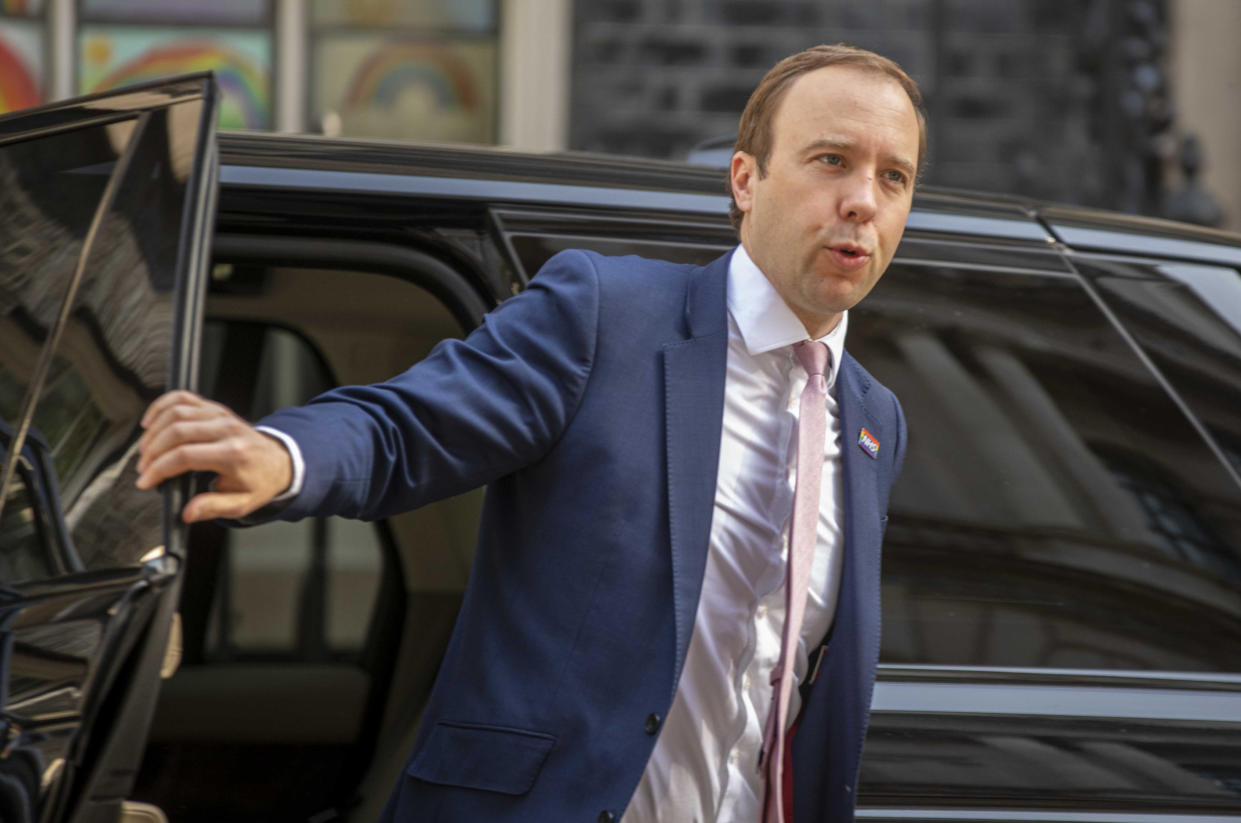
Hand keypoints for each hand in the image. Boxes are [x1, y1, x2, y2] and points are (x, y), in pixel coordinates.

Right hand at [135, 390, 293, 522]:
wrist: (278, 462)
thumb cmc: (259, 482)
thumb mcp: (241, 504)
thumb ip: (213, 507)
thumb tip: (187, 512)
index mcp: (233, 454)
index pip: (185, 455)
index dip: (159, 468)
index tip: (145, 481)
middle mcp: (226, 430)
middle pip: (176, 431)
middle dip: (152, 452)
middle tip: (143, 469)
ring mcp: (220, 415)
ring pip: (176, 413)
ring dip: (153, 432)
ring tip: (145, 452)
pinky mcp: (215, 408)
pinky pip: (183, 398)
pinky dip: (161, 406)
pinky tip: (150, 422)